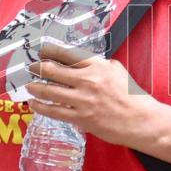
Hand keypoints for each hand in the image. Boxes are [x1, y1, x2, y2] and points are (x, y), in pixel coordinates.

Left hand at [25, 37, 154, 146]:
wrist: (142, 120)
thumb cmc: (132, 96)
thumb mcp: (117, 71)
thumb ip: (99, 65)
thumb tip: (82, 63)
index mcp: (98, 65)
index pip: (67, 54)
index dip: (49, 51)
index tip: (41, 51)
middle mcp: (88, 80)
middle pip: (53, 70)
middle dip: (37, 68)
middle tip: (30, 67)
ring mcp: (83, 99)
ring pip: (50, 90)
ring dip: (36, 87)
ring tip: (29, 86)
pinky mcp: (81, 118)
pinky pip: (54, 111)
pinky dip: (41, 106)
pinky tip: (34, 104)